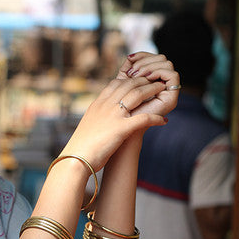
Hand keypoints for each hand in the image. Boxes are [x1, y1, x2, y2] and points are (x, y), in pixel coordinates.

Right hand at [58, 53, 179, 171]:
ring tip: (163, 90)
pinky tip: (163, 120)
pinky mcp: (121, 129)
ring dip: (152, 90)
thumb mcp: (88, 126)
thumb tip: (102, 119)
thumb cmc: (81, 147)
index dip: (130, 78)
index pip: (116, 83)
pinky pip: (144, 118)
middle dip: (145, 80)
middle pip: (129, 84)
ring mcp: (114, 116)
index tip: (140, 80)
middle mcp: (105, 105)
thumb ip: (97, 118)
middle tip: (156, 80)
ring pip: (138, 94)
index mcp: (97, 104)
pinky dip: (155, 118)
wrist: (75, 160)